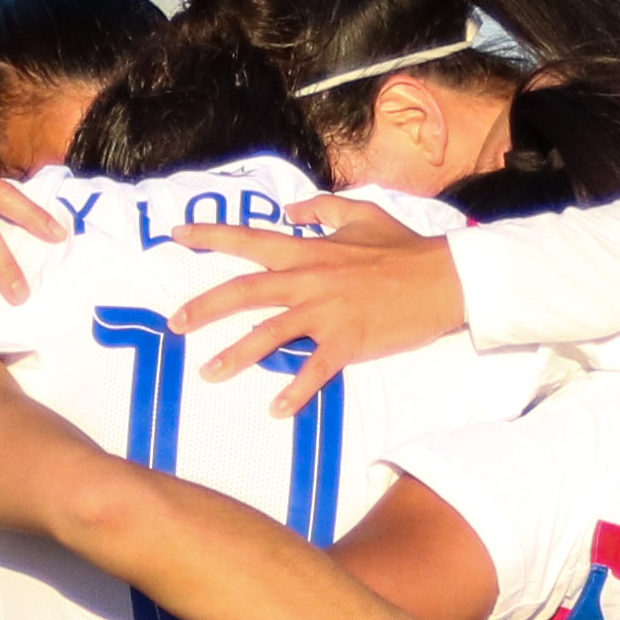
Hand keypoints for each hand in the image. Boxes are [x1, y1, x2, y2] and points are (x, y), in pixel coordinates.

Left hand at [167, 200, 464, 410]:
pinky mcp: (349, 341)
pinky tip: (276, 409)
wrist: (446, 278)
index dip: (211, 235)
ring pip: (270, 334)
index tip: (178, 235)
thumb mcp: (362, 214)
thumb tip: (291, 211)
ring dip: (236, 355)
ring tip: (208, 372)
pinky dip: (295, 391)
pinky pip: (315, 370)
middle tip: (173, 323)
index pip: (251, 240)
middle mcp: (310, 280)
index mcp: (310, 251)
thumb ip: (322, 209)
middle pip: (245, 291)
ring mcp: (328, 313)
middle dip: (204, 307)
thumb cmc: (405, 248)